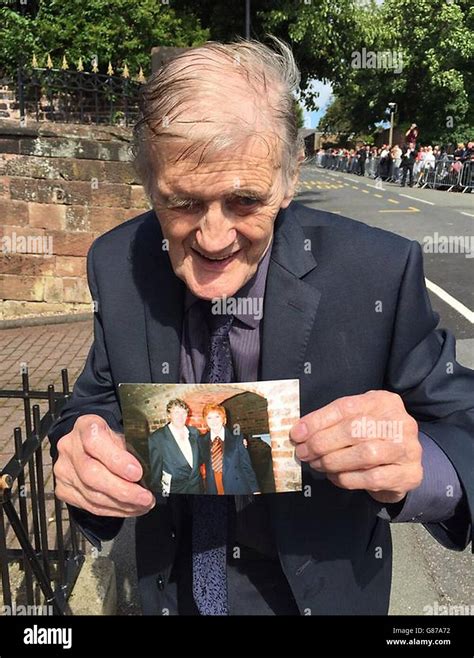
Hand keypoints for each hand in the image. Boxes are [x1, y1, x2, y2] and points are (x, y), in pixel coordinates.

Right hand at [53, 415, 155, 516]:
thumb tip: (148, 473)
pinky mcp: (63, 489)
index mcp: (86, 426)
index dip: (116, 460)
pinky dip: (113, 510)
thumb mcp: (123, 434)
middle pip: (92, 474)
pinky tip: (129, 508)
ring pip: (92, 495)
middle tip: (145, 498)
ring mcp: (64, 470)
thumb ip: (132, 450)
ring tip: (142, 505)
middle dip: (123, 490)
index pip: (95, 442)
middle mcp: (69, 447)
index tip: (137, 473)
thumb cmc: (111, 440)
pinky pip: (90, 506)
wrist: (90, 445)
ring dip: (121, 504)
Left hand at [289, 391, 421, 503]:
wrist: (402, 466)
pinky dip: (348, 478)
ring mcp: (408, 449)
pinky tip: (335, 477)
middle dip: (322, 442)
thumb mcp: (355, 420)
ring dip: (333, 461)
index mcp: (384, 401)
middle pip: (355, 430)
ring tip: (317, 464)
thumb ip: (331, 422)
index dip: (318, 421)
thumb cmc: (371, 438)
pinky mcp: (410, 474)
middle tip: (304, 453)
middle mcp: (400, 422)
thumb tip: (300, 432)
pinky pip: (373, 478)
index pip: (346, 407)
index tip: (297, 434)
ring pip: (365, 454)